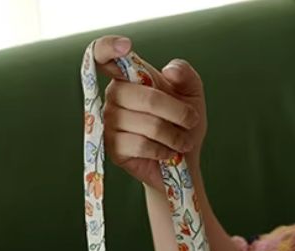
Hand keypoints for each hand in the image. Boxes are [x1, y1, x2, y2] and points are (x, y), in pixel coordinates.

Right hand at [93, 34, 206, 192]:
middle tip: (190, 121)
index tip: (127, 45)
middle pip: (143, 96)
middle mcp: (114, 96)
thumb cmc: (184, 124)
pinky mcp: (114, 148)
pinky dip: (162, 150)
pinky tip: (168, 153)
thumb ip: (185, 74)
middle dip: (175, 111)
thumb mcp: (192, 94)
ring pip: (146, 123)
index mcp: (127, 77)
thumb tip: (169, 70)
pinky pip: (141, 144)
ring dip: (173, 135)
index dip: (108, 46)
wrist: (185, 161)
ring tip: (182, 142)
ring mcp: (110, 122)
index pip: (103, 55)